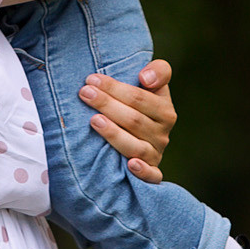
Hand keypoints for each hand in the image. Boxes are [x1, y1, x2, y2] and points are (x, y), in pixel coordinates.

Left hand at [82, 58, 176, 183]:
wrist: (141, 133)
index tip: (92, 79)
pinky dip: (143, 172)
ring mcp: (156, 154)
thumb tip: (145, 77)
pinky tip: (131, 165)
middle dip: (107, 105)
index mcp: (165, 110)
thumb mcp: (152, 84)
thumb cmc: (140, 104)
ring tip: (93, 121)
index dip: (116, 88)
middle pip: (134, 120)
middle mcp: (162, 133)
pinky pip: (152, 176)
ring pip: (136, 146)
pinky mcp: (152, 173)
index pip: (140, 98)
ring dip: (114, 134)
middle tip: (84, 93)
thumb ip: (158, 71)